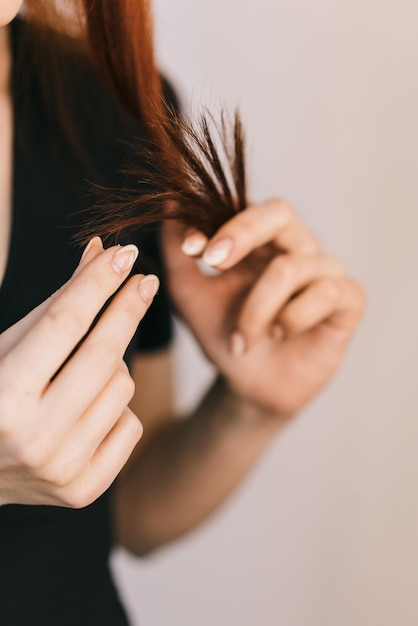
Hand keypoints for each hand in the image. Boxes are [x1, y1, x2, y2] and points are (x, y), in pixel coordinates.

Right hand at [0, 238, 159, 506]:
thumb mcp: (10, 344)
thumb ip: (59, 302)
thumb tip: (103, 250)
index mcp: (1, 397)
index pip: (64, 323)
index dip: (97, 283)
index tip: (126, 254)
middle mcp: (31, 439)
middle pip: (103, 355)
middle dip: (127, 309)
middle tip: (144, 281)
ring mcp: (60, 471)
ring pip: (122, 386)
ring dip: (112, 365)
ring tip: (80, 369)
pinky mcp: (83, 490)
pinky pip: (129, 424)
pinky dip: (115, 408)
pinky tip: (85, 410)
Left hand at [162, 198, 365, 416]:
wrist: (249, 385)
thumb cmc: (224, 334)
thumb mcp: (189, 294)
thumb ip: (176, 251)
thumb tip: (168, 201)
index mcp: (259, 240)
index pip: (245, 205)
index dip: (217, 220)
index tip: (191, 249)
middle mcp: (294, 247)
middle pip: (280, 212)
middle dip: (242, 232)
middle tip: (213, 261)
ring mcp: (323, 271)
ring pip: (291, 267)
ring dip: (257, 309)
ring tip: (241, 339)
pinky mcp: (348, 299)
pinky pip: (327, 292)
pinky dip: (294, 318)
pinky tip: (280, 334)